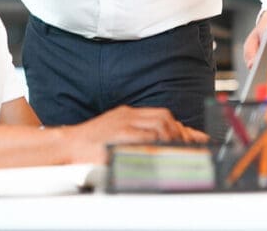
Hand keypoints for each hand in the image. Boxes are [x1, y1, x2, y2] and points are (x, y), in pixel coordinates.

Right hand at [64, 105, 207, 163]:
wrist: (67, 145)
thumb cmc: (91, 142)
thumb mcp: (117, 131)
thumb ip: (139, 133)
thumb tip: (162, 143)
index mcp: (129, 114)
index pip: (162, 116)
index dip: (182, 128)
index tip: (198, 139)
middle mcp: (128, 115)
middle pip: (164, 118)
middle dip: (180, 133)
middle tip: (188, 149)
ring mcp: (124, 123)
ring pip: (159, 125)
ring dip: (172, 138)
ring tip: (177, 152)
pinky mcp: (119, 134)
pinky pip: (146, 137)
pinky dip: (159, 144)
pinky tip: (164, 151)